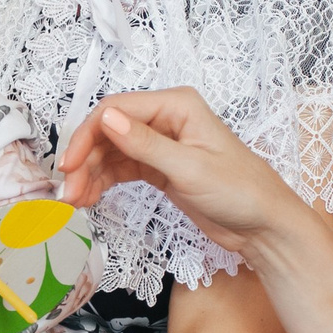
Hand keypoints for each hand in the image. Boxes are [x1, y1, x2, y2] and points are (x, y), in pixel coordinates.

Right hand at [57, 89, 309, 257]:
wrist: (263, 226)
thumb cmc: (240, 191)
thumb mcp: (190, 168)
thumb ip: (146, 144)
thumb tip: (107, 119)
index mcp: (176, 106)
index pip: (117, 110)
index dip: (87, 136)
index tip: (70, 166)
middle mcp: (166, 119)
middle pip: (109, 131)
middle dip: (85, 159)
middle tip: (68, 191)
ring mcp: (162, 144)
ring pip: (111, 152)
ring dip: (90, 174)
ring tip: (75, 201)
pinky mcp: (160, 168)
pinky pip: (121, 169)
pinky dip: (103, 182)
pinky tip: (90, 199)